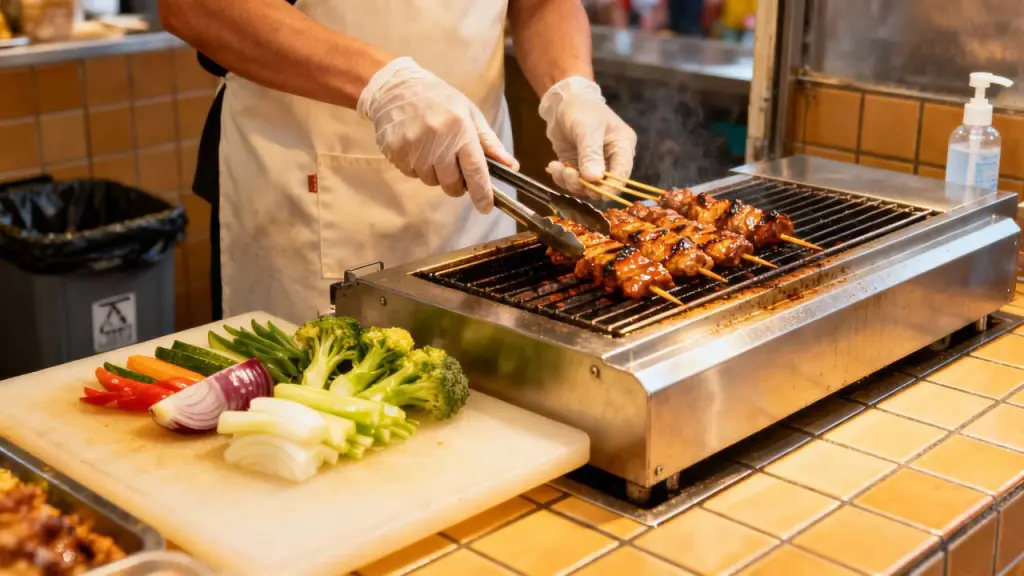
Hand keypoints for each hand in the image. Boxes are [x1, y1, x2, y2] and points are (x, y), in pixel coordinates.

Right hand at [357, 57, 516, 213]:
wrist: (395, 87)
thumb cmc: (438, 99)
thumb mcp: (469, 113)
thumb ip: (489, 142)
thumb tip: (511, 166)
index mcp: (460, 128)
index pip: (475, 169)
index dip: (482, 193)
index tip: (486, 207)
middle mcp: (437, 139)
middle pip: (452, 183)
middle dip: (457, 183)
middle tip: (454, 166)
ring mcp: (414, 146)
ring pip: (431, 181)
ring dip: (435, 173)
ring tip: (431, 149)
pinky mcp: (395, 151)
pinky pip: (412, 174)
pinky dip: (417, 167)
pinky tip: (416, 147)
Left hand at [539, 77, 636, 198]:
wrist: (561, 101)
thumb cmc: (581, 108)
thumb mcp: (587, 129)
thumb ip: (591, 153)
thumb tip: (594, 178)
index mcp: (622, 147)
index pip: (622, 174)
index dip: (611, 187)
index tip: (596, 193)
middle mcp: (611, 159)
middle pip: (604, 185)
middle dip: (586, 185)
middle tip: (570, 174)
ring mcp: (593, 165)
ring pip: (586, 187)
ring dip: (570, 182)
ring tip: (559, 168)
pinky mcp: (577, 167)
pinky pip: (572, 182)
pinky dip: (562, 178)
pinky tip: (554, 166)